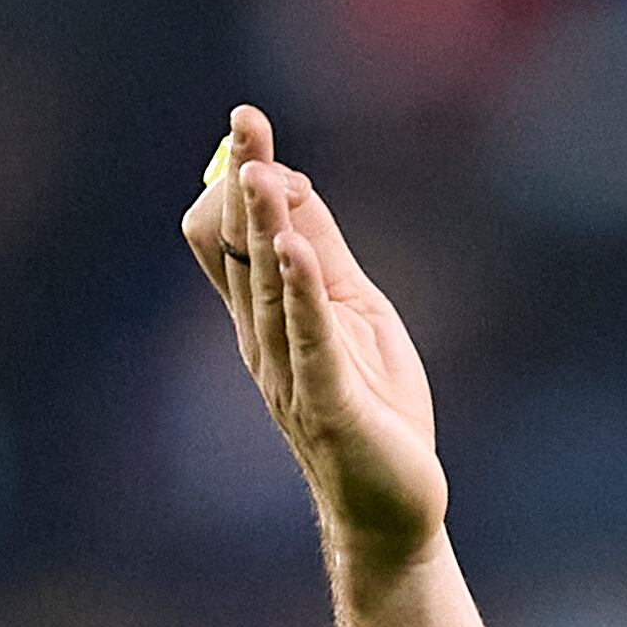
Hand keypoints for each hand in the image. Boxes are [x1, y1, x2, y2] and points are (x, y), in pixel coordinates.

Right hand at [180, 105, 447, 595]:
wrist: (393, 509)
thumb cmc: (377, 412)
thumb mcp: (359, 316)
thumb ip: (328, 257)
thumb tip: (296, 187)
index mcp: (268, 321)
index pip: (233, 239)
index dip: (243, 184)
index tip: (256, 135)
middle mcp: (265, 343)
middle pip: (240, 248)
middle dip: (244, 180)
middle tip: (246, 118)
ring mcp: (289, 375)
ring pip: (266, 286)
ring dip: (265, 225)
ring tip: (260, 170)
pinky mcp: (326, 404)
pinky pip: (308, 339)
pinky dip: (302, 293)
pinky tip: (296, 250)